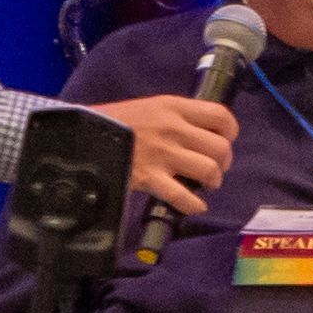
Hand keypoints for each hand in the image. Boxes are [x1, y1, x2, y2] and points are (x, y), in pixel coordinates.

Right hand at [102, 92, 238, 217]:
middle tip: (215, 167)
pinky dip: (195, 204)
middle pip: (220, 147)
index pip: (220, 115)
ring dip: (213, 181)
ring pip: (208, 170)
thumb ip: (175, 117)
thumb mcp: (148, 107)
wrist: (82, 134)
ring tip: (206, 184)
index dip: (230, 131)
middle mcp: (173, 129)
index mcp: (173, 107)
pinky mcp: (150, 178)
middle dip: (223, 161)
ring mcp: (162, 154)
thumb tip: (200, 133)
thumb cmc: (115, 121)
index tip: (225, 139)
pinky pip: (184, 196)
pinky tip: (195, 204)